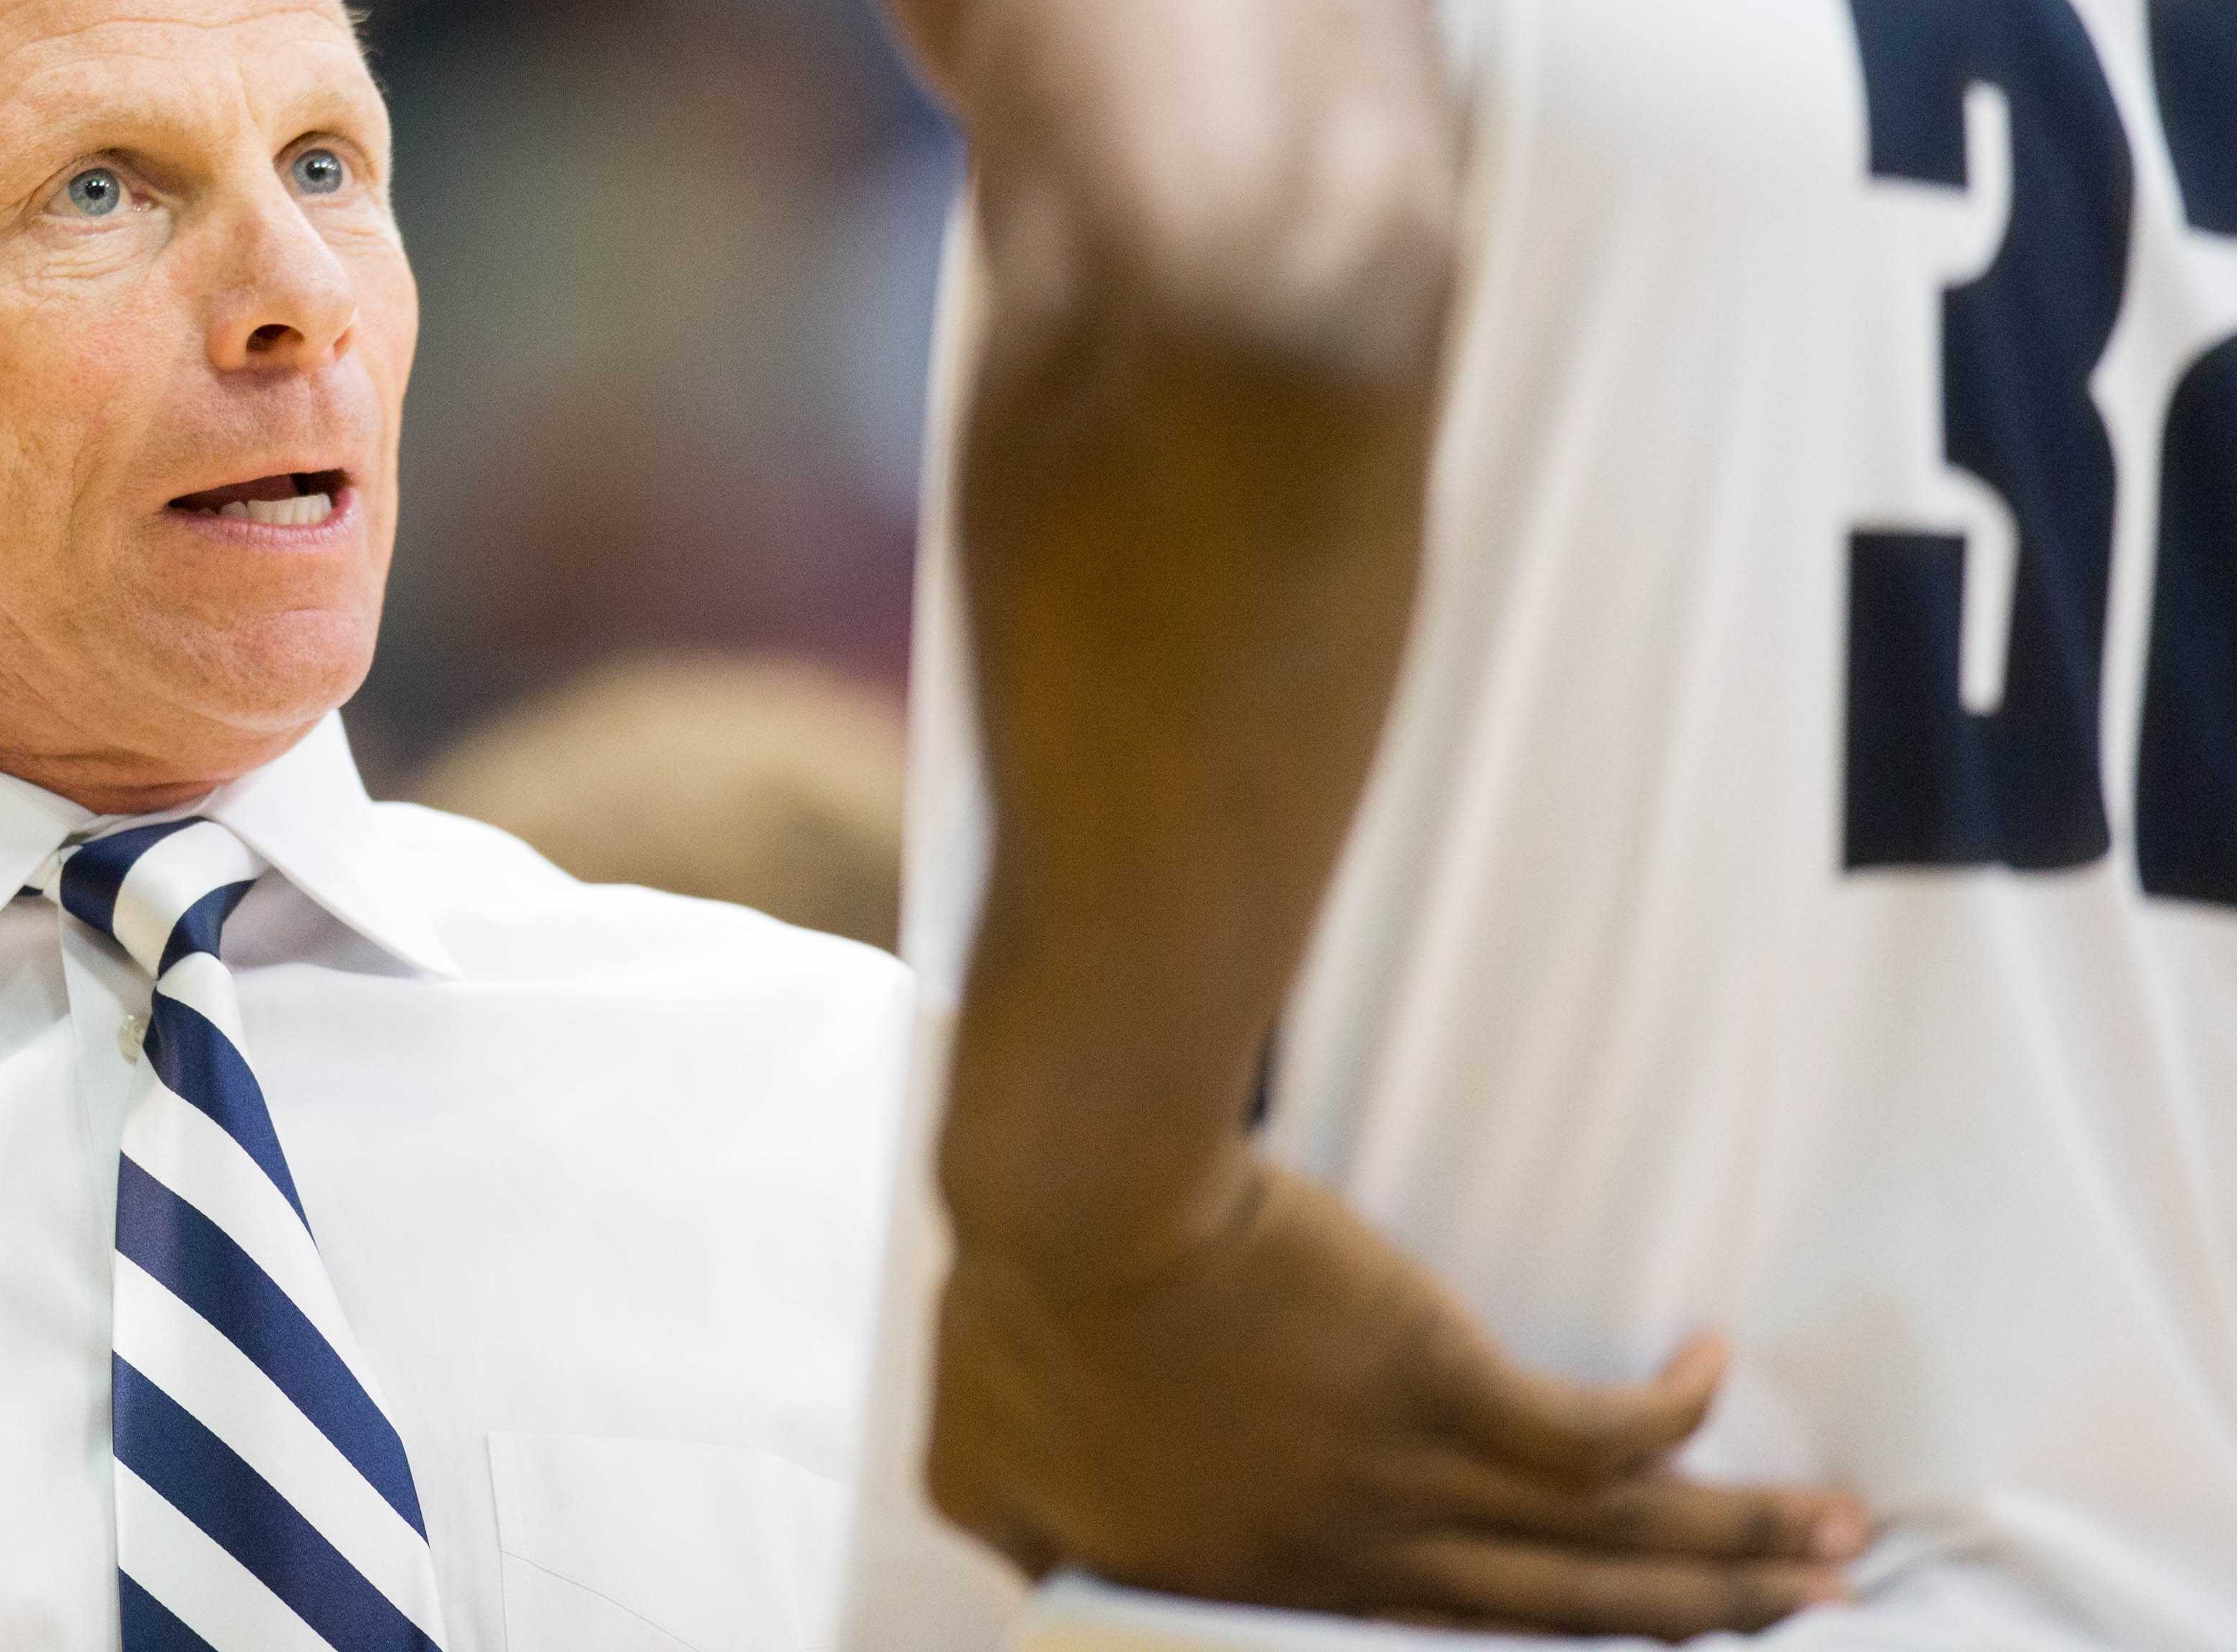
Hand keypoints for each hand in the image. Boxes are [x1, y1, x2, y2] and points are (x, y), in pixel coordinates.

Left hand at [928, 1153, 1868, 1639]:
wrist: (1077, 1212)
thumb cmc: (1018, 1308)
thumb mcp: (981, 1462)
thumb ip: (1019, 1528)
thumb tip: (1013, 1566)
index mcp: (1253, 1583)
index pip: (1415, 1635)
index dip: (1518, 1633)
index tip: (1590, 1632)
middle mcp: (1354, 1558)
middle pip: (1558, 1610)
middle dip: (1692, 1616)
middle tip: (1804, 1617)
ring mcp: (1409, 1476)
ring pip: (1604, 1538)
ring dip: (1730, 1544)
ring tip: (1840, 1547)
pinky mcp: (1442, 1382)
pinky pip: (1590, 1430)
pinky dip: (1671, 1415)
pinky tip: (1715, 1372)